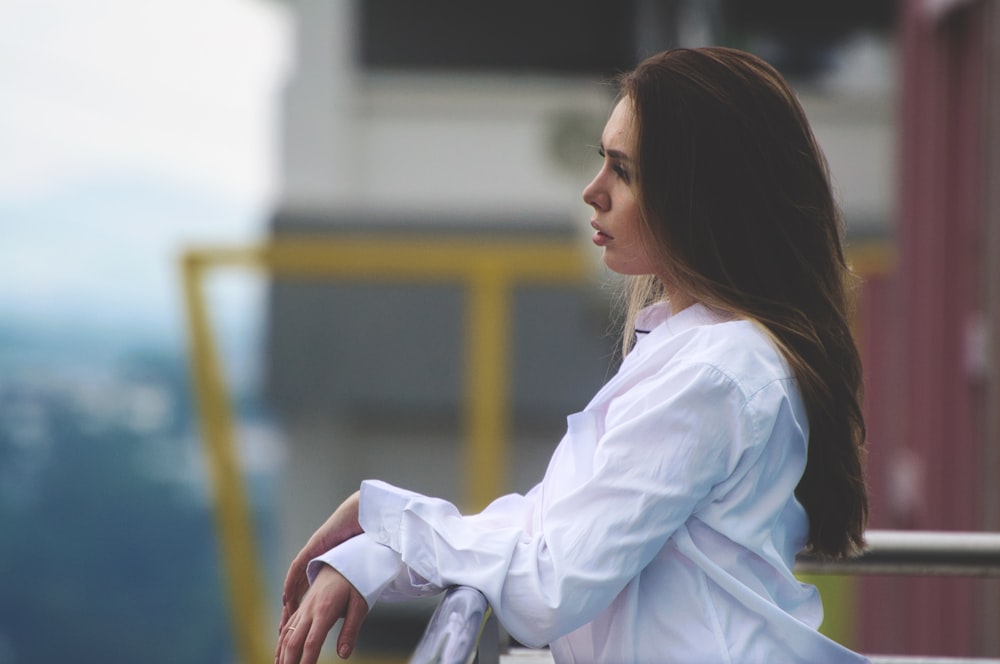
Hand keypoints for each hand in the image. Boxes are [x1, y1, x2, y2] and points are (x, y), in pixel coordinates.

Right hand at [274, 565, 368, 662]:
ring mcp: (303, 608)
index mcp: (324, 610)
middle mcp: (309, 610)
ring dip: (281, 654)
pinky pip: (287, 627)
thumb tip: (343, 655)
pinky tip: (279, 656)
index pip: (312, 642)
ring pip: (287, 635)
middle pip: (294, 641)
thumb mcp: (359, 606)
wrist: (343, 561)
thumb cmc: (355, 583)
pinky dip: (281, 643)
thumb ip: (350, 631)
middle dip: (289, 661)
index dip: (306, 661)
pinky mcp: (302, 607)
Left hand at [280, 491, 361, 629]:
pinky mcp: (314, 545)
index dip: (307, 609)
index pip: (313, 592)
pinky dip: (292, 584)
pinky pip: (298, 568)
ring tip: (285, 622)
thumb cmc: (371, 537)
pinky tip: (287, 599)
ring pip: (296, 582)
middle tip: (287, 631)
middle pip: (301, 590)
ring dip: (290, 602)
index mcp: (330, 566)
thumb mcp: (362, 565)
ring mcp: (315, 552)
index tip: (304, 629)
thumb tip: (364, 597)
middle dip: (294, 611)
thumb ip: (357, 579)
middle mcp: (320, 561)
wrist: (369, 515)